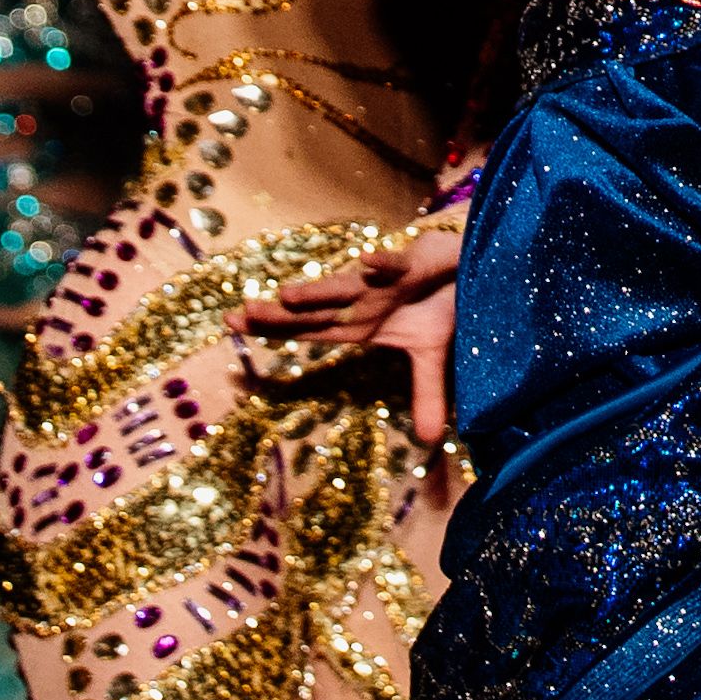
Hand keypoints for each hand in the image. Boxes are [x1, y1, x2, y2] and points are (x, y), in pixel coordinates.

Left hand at [237, 232, 463, 443]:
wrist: (468, 260)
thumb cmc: (440, 302)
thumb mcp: (434, 356)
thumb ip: (426, 394)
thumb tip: (429, 440)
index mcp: (362, 324)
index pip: (309, 330)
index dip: (273, 329)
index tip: (232, 324)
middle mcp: (364, 302)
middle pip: (314, 312)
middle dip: (278, 315)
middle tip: (236, 318)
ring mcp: (385, 282)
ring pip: (345, 287)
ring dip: (319, 292)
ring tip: (285, 296)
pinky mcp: (414, 263)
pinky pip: (395, 264)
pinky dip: (381, 264)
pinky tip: (364, 261)